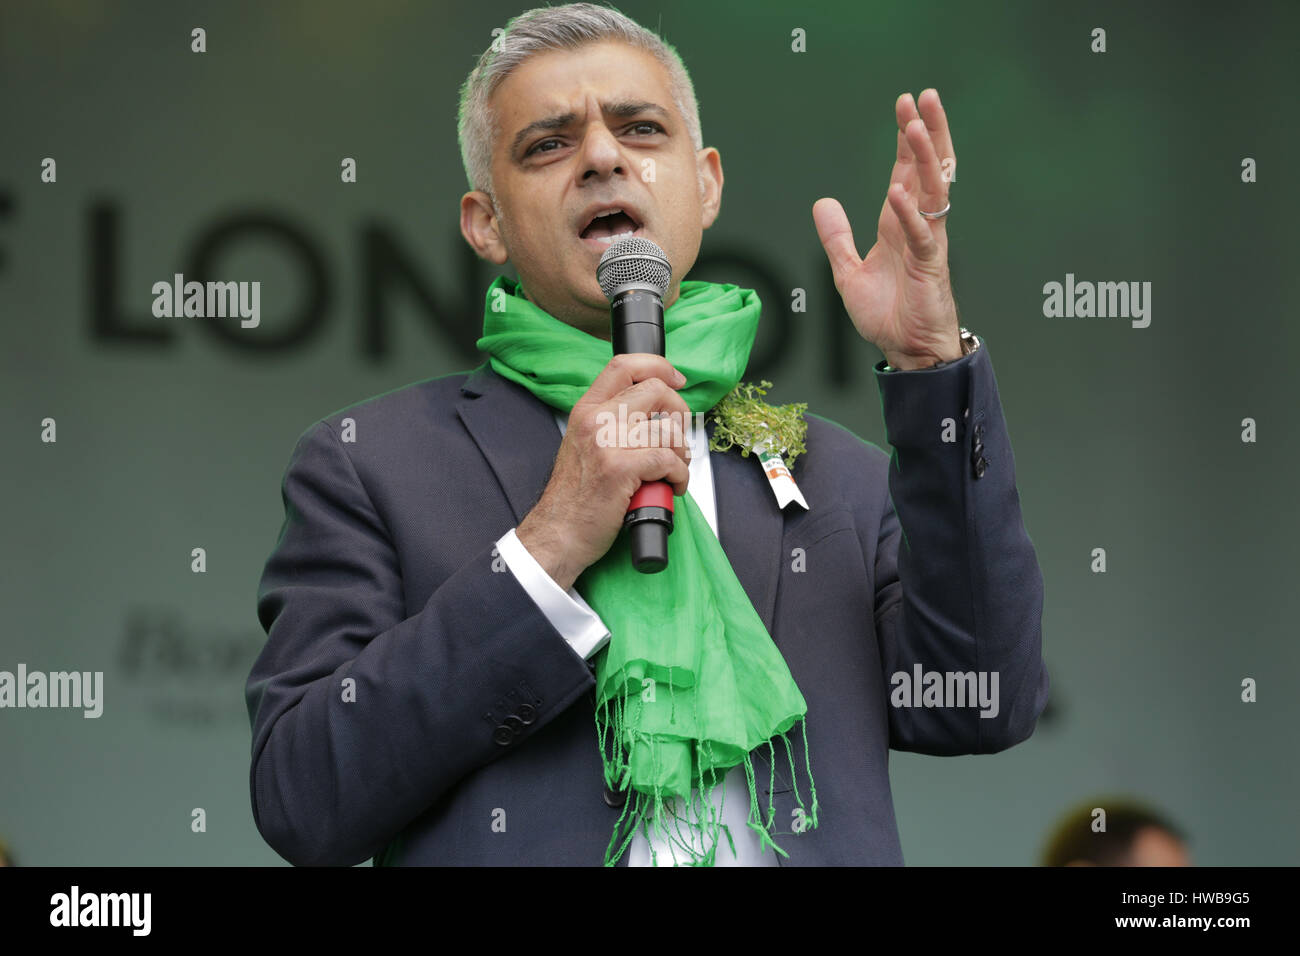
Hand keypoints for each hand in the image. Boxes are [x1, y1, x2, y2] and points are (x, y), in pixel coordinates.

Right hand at [516, 353, 692, 590]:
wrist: (558, 532)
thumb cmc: (575, 497)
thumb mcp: (584, 445)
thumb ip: (611, 423)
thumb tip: (653, 414)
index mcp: (587, 410)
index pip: (625, 365)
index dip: (658, 366)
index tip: (676, 379)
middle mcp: (596, 420)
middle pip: (656, 391)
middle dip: (680, 414)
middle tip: (678, 438)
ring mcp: (607, 443)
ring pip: (667, 430)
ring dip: (681, 453)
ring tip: (672, 470)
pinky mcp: (620, 469)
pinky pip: (668, 460)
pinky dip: (680, 476)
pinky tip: (672, 486)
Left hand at [813, 88, 961, 370]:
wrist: (907, 350)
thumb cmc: (887, 314)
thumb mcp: (848, 272)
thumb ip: (836, 237)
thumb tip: (822, 202)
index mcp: (898, 224)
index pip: (906, 170)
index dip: (906, 139)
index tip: (905, 105)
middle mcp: (917, 226)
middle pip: (928, 169)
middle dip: (927, 132)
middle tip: (926, 96)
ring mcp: (927, 244)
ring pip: (932, 192)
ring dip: (924, 159)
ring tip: (917, 127)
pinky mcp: (929, 267)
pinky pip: (921, 235)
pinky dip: (908, 214)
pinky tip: (897, 193)